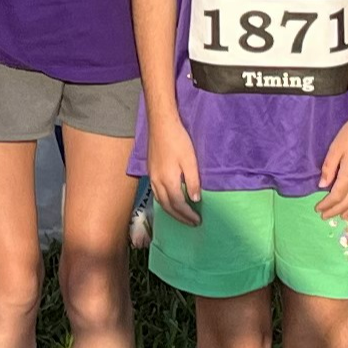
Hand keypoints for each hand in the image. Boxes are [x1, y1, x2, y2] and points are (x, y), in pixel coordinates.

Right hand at [146, 107, 203, 225]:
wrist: (161, 125)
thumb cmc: (178, 141)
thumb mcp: (190, 161)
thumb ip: (193, 182)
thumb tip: (195, 200)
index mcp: (168, 181)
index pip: (178, 204)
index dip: (188, 214)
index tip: (197, 221)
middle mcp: (157, 182)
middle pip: (167, 206)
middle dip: (179, 217)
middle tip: (191, 223)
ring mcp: (151, 177)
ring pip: (160, 200)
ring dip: (171, 211)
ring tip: (181, 215)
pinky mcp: (150, 171)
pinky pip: (156, 193)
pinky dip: (164, 202)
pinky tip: (170, 200)